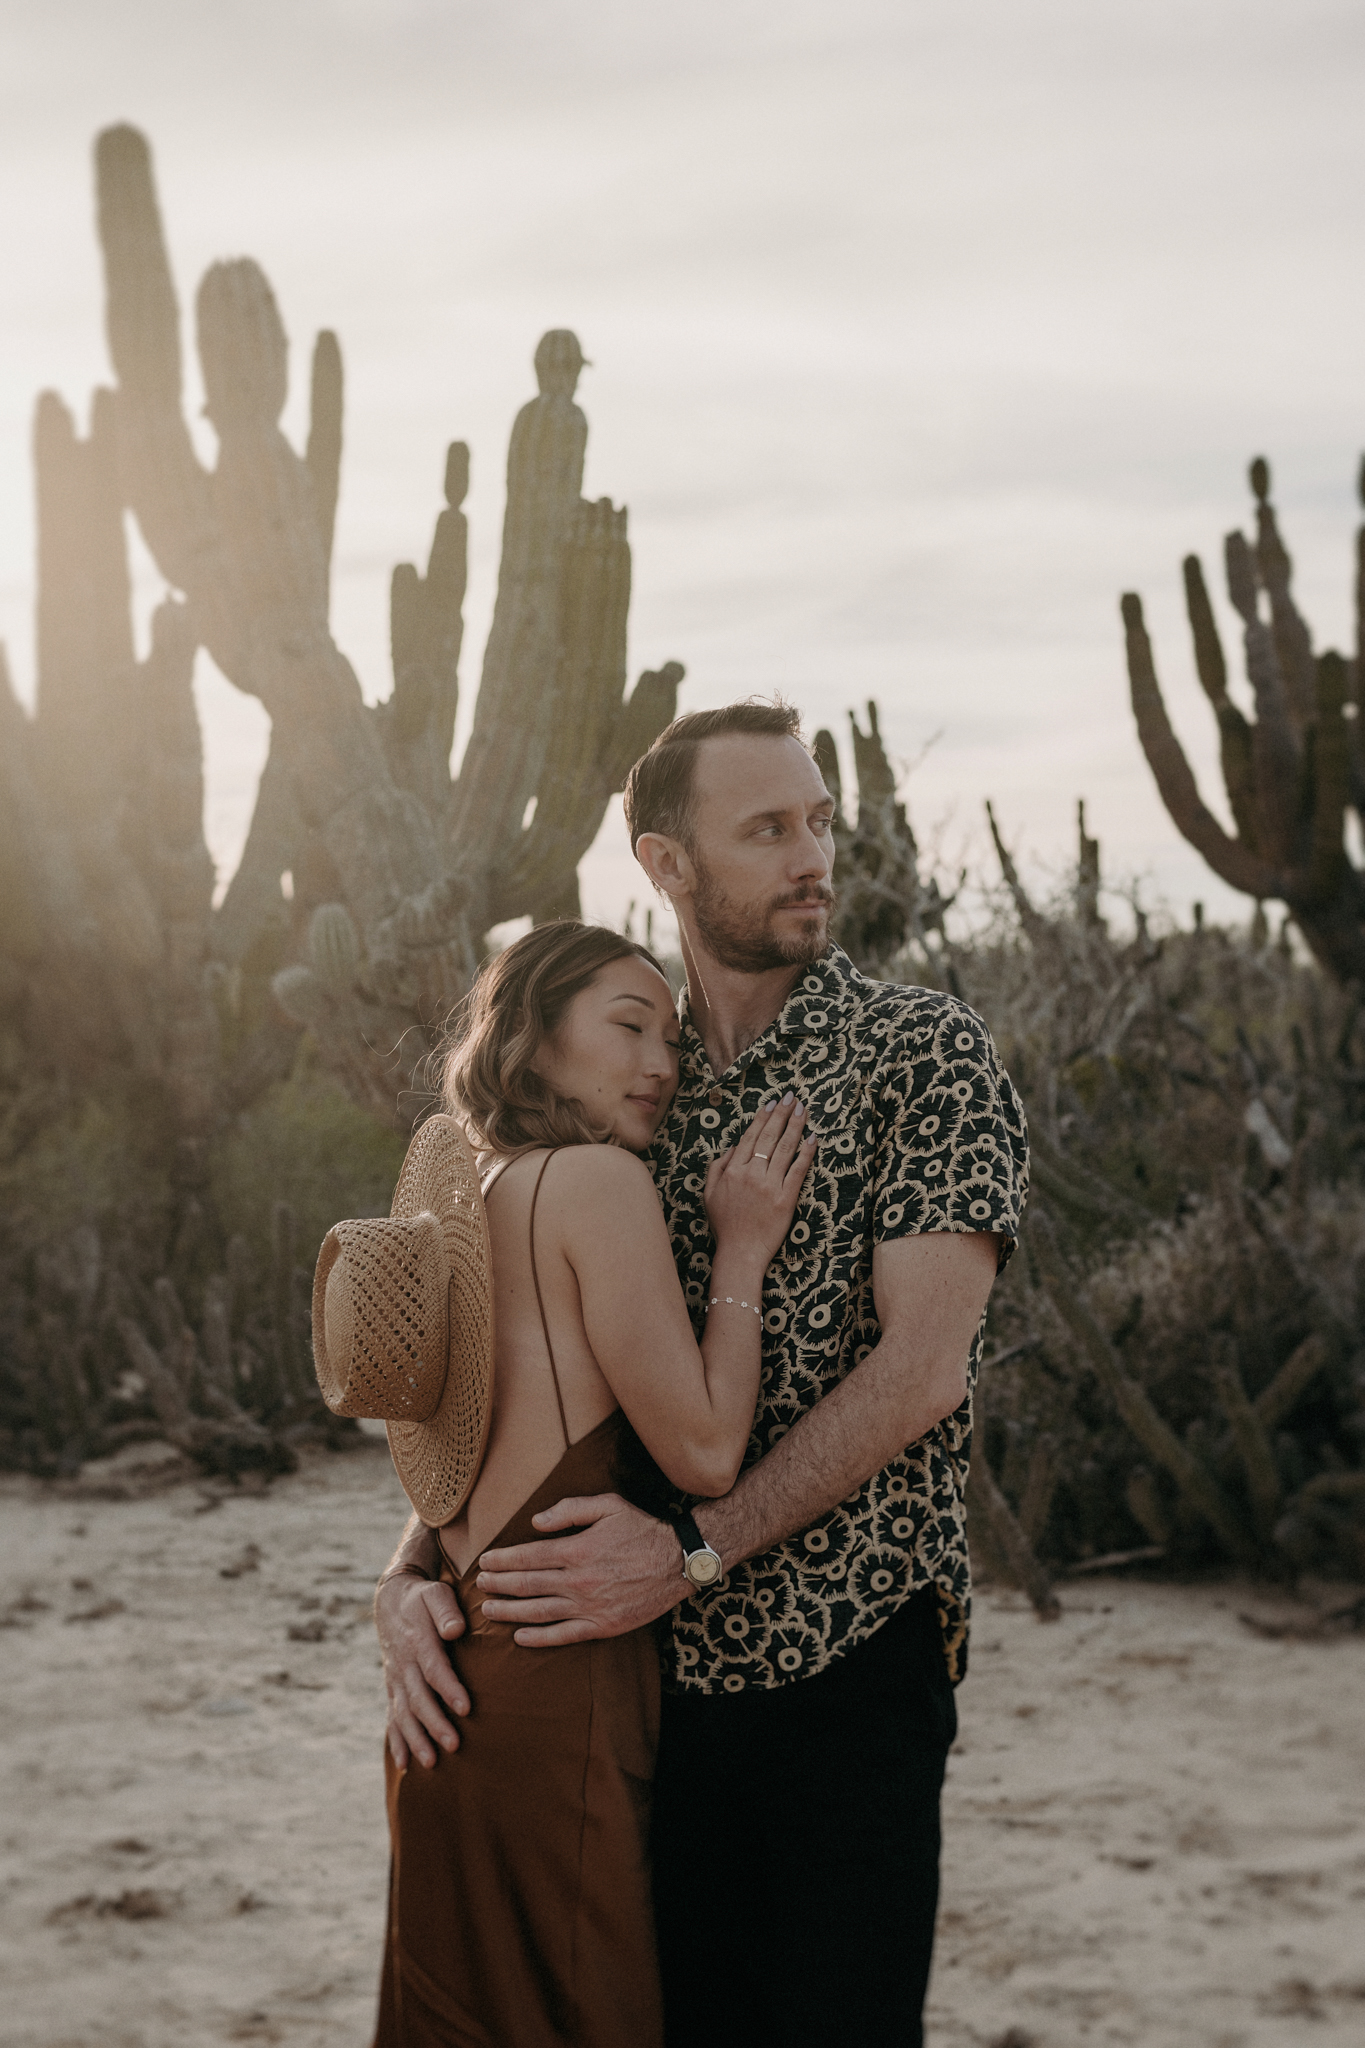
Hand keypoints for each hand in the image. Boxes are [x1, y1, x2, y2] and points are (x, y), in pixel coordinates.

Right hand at [374, 1571, 470, 1768]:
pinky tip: (406, 1764)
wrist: (391, 1600)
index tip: (466, 1708)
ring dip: (416, 1739)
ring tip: (431, 1762)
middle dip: (435, 1723)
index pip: (434, 1669)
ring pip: (404, 1714)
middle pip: (419, 1698)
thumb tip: (456, 1630)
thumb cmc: (423, 1598)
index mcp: (417, 1641)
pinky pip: (392, 1717)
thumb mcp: (436, 1594)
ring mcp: (396, 1679)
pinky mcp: (393, 1688)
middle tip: (454, 1745)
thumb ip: (446, 1610)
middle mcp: (404, 1664)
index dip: (449, 1689)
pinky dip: (397, 1742)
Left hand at [476, 1493, 682, 1645]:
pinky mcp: (603, 1626)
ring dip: (510, 1611)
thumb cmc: (642, 1529)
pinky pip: (564, 1636)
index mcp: (578, 1549)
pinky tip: (520, 1637)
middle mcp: (579, 1581)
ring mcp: (590, 1607)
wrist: (678, 1561)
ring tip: (489, 1610)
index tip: (485, 1561)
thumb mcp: (608, 1505)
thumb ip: (569, 1509)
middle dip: (498, 1585)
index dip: (503, 1560)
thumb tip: (535, 1522)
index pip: (529, 1556)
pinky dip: (539, 1638)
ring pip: (539, 1612)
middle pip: (528, 1585)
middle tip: (479, 1585)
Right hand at [703, 1093, 816, 1264]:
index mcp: (732, 1170)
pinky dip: (806, 1153)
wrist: (740, 1253)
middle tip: (791, 1097)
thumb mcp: (709, 1193)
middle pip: (769, 1137)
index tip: (771, 1104)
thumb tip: (732, 1147)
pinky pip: (798, 1170)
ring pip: (785, 1149)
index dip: (762, 1118)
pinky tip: (813, 1138)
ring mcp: (769, 1186)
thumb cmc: (724, 1225)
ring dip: (795, 1126)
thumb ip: (717, 1167)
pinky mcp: (786, 1199)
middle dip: (781, 1114)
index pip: (750, 1137)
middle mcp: (751, 1174)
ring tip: (803, 1109)